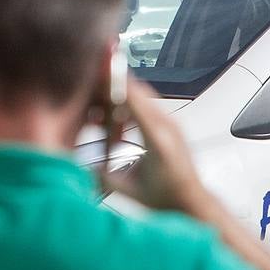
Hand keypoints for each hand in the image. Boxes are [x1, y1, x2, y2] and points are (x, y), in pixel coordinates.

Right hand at [104, 80, 214, 214]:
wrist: (190, 200)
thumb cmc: (166, 196)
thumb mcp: (128, 190)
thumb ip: (102, 177)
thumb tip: (78, 166)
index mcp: (157, 140)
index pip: (134, 100)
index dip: (116, 82)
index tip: (100, 70)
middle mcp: (168, 126)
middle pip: (138, 91)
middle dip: (112, 89)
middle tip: (91, 93)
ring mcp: (172, 122)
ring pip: (142, 96)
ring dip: (120, 100)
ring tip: (102, 117)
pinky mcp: (171, 124)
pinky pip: (148, 105)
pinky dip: (130, 108)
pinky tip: (118, 124)